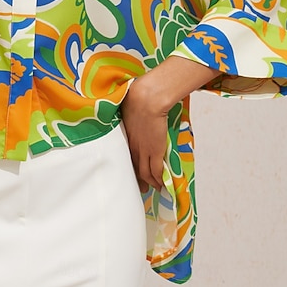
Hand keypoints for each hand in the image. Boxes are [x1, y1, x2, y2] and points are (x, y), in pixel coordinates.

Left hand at [120, 56, 217, 192]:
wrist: (146, 100)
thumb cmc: (138, 98)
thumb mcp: (130, 108)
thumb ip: (131, 114)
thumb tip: (134, 111)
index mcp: (126, 136)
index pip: (126, 155)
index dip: (130, 165)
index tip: (132, 171)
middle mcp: (132, 146)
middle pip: (134, 167)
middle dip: (138, 179)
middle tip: (141, 187)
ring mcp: (143, 150)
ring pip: (145, 172)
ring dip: (150, 182)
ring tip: (154, 188)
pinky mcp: (154, 152)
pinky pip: (156, 171)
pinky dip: (159, 179)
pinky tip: (161, 184)